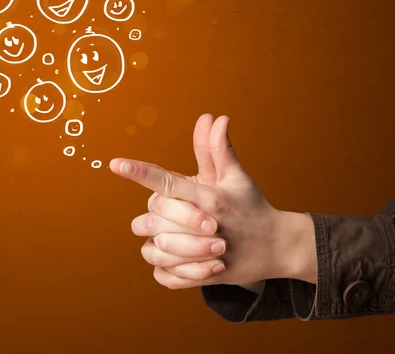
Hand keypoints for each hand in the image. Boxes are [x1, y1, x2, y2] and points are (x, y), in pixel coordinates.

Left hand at [111, 114, 316, 289]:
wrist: (278, 248)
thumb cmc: (252, 207)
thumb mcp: (236, 177)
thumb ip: (217, 149)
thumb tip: (214, 117)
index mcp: (211, 198)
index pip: (167, 182)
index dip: (139, 172)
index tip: (115, 164)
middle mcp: (206, 224)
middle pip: (155, 213)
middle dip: (155, 211)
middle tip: (171, 211)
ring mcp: (205, 254)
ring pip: (155, 248)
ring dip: (156, 242)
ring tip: (169, 236)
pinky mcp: (205, 277)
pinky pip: (166, 276)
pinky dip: (164, 269)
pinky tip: (173, 259)